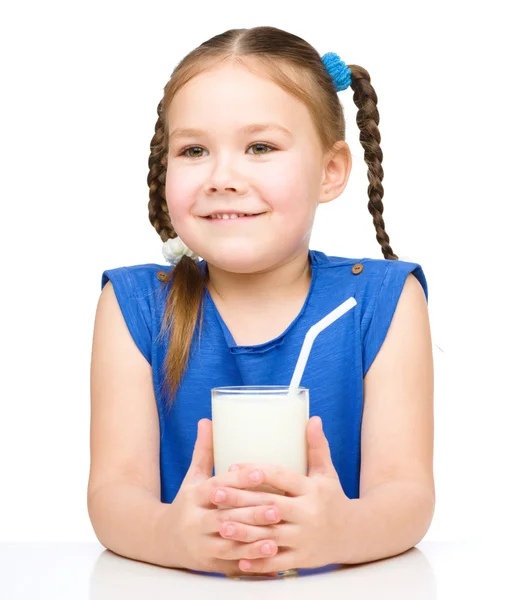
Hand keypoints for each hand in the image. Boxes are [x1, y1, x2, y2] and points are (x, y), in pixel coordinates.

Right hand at [158, 419, 281, 575]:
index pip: (218, 486)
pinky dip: (249, 562)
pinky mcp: (208, 563)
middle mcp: (195, 522)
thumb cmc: (186, 503)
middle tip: (277, 508)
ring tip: (276, 537)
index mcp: (194, 497)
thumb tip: (207, 420)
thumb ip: (203, 451)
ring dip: (253, 542)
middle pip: (225, 518)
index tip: (261, 472)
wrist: (161, 539)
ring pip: (229, 544)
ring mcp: (201, 545)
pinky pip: (230, 564)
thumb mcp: (193, 477)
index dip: (239, 480)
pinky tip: (268, 559)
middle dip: (251, 514)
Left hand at [210, 416, 351, 573]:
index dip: (257, 472)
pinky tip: (238, 557)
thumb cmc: (333, 499)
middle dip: (241, 500)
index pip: (281, 477)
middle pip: (269, 506)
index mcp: (311, 490)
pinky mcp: (303, 559)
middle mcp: (307, 514)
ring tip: (220, 525)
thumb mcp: (327, 472)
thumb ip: (317, 447)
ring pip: (269, 535)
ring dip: (244, 531)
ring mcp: (304, 539)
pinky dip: (258, 561)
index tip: (232, 467)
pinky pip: (277, 562)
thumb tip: (313, 418)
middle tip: (215, 492)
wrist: (354, 534)